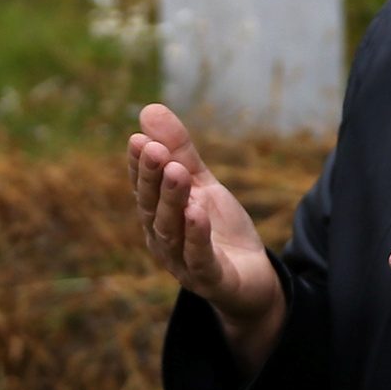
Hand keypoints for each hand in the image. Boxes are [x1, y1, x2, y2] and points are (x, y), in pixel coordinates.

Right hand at [126, 103, 285, 371]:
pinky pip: (199, 258)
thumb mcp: (203, 185)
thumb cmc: (219, 230)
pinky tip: (197, 212)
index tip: (139, 138)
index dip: (139, 165)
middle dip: (152, 177)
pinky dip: (196, 235)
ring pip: (171, 231)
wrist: (251, 279)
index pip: (143, 187)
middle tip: (154, 148)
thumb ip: (180, 152)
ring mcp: (183, 263)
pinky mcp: (210, 280)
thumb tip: (148, 109)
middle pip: (152, 207)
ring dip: (172, 200)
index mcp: (158, 215)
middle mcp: (163, 240)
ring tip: (176, 171)